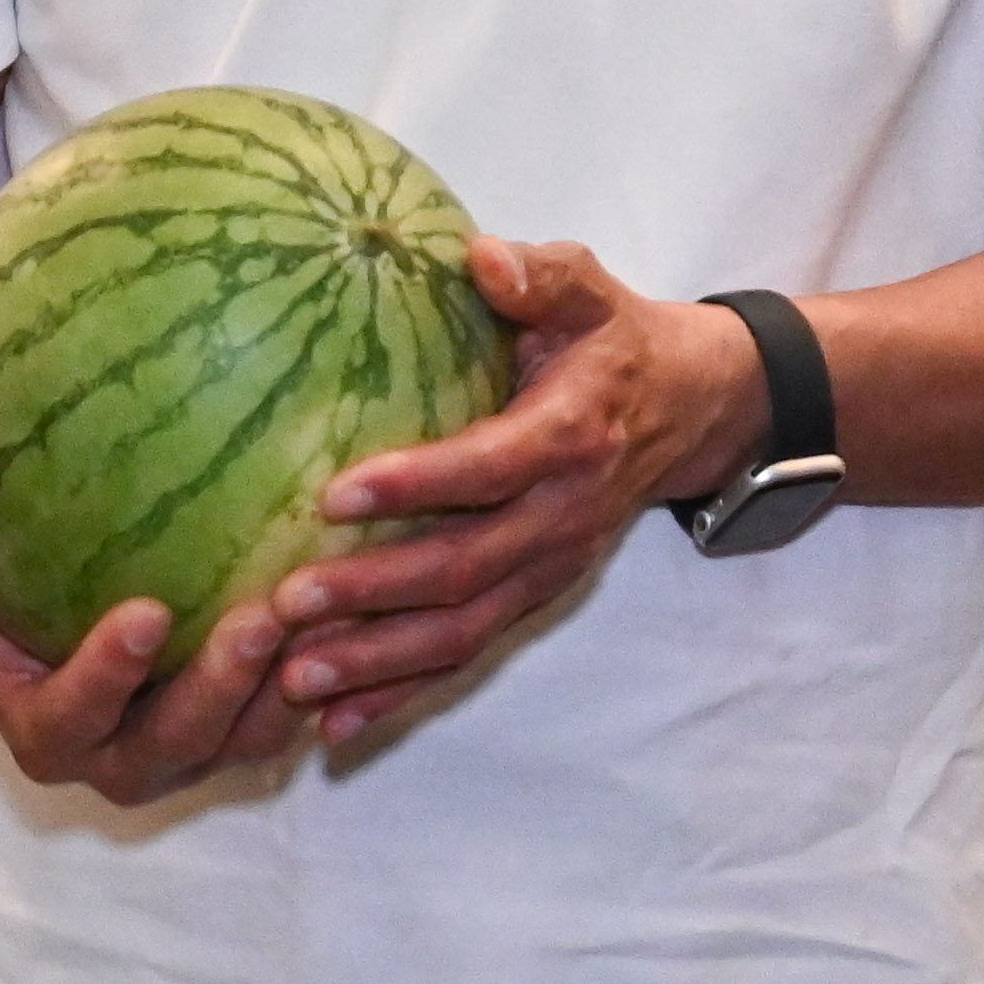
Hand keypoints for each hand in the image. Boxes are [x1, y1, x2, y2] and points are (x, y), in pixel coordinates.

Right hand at [0, 499, 303, 807]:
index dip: (108, 677)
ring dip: (287, 684)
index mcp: (49, 736)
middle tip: (263, 615)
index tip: (145, 612)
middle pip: (179, 745)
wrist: (42, 629)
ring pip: (249, 738)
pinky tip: (354, 602)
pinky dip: (322, 672)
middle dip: (222, 689)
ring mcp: (191, 754)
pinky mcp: (242, 730)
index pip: (76, 719)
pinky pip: (290, 712)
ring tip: (323, 610)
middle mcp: (124, 763)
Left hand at [245, 241, 758, 733]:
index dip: (420, 483)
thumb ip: (539, 274)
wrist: (695, 410)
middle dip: (375, 594)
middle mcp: (563, 517)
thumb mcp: (590, 288)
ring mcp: (550, 568)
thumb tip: (480, 255)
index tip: (335, 493)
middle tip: (288, 605)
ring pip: (463, 630)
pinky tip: (333, 728)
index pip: (492, 467)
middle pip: (466, 570)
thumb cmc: (616, 339)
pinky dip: (401, 696)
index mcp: (570, 437)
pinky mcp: (534, 598)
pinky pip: (467, 656)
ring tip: (294, 680)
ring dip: (378, 663)